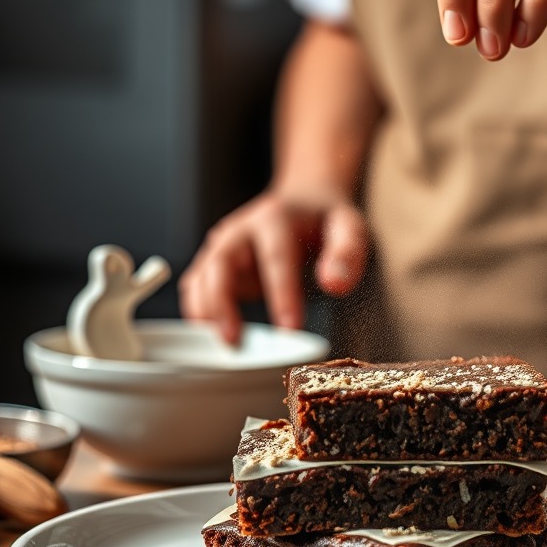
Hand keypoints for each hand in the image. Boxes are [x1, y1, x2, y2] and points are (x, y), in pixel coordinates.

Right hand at [179, 189, 369, 343]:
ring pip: (201, 275)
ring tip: (222, 344)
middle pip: (220, 262)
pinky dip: (199, 311)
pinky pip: (197, 286)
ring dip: (205, 311)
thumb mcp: (349, 226)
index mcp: (275, 217)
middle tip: (234, 341)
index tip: (289, 328)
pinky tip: (210, 335)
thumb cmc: (326, 220)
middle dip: (222, 303)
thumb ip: (347, 253)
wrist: (304, 202)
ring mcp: (223, 246)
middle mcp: (241, 229)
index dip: (281, 293)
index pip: (275, 257)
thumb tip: (335, 284)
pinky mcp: (214, 263)